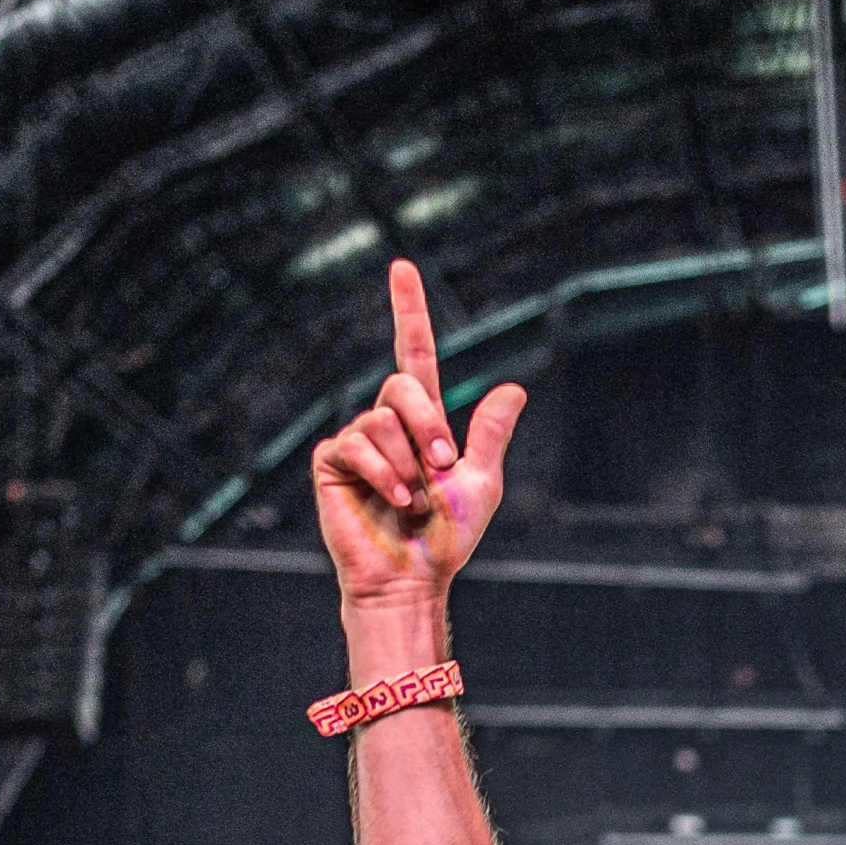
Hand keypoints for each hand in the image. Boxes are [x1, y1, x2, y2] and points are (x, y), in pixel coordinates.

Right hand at [309, 260, 524, 608]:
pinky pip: (358, 445)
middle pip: (403, 384)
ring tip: (415, 499)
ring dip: (409, 462)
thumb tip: (513, 387)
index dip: (409, 311)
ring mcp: (356, 441)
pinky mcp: (332, 462)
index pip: (415, 353)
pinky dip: (387, 475)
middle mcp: (385, 423)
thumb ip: (491, 434)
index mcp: (421, 421)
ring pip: (383, 420)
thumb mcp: (481, 482)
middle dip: (429, 423)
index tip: (401, 267)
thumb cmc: (446, 538)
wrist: (415, 577)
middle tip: (442, 465)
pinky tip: (397, 502)